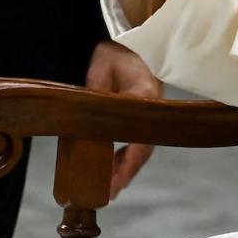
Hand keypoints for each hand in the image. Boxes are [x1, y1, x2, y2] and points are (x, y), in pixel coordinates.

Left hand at [85, 41, 161, 197]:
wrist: (133, 45)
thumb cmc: (118, 53)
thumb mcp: (102, 66)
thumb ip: (95, 89)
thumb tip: (85, 113)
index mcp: (144, 97)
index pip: (141, 136)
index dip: (129, 162)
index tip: (117, 180)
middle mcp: (152, 109)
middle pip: (143, 149)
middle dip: (126, 173)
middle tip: (109, 193)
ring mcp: (149, 114)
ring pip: (141, 148)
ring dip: (125, 168)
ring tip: (109, 187)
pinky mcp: (143, 117)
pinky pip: (137, 142)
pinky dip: (125, 157)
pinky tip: (110, 168)